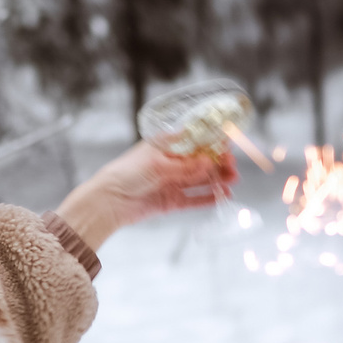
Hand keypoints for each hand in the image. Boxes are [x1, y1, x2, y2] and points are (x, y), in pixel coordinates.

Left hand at [53, 141, 237, 250]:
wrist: (109, 201)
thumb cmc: (127, 173)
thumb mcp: (157, 165)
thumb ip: (184, 166)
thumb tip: (208, 161)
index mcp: (166, 146)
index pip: (195, 141)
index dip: (213, 143)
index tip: (228, 145)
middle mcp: (171, 163)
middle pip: (201, 161)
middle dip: (219, 163)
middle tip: (232, 167)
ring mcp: (172, 182)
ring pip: (201, 180)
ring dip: (217, 179)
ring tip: (232, 180)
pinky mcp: (171, 201)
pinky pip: (194, 198)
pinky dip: (208, 198)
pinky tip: (222, 196)